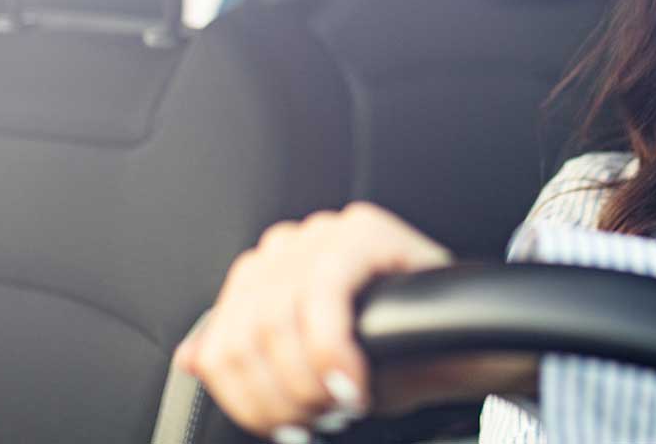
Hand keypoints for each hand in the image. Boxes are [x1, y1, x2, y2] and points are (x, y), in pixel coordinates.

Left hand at [173, 202, 452, 440]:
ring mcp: (323, 233)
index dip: (246, 398)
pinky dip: (333, 352)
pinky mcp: (362, 231)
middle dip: (280, 396)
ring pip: (277, 321)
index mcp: (263, 276)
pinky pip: (325, 298)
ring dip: (308, 382)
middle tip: (318, 421)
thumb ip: (249, 357)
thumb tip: (192, 358)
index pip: (221, 341)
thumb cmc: (389, 355)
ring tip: (341, 405)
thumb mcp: (307, 367)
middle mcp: (285, 247)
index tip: (281, 427)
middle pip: (245, 336)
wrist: (463, 343)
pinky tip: (355, 383)